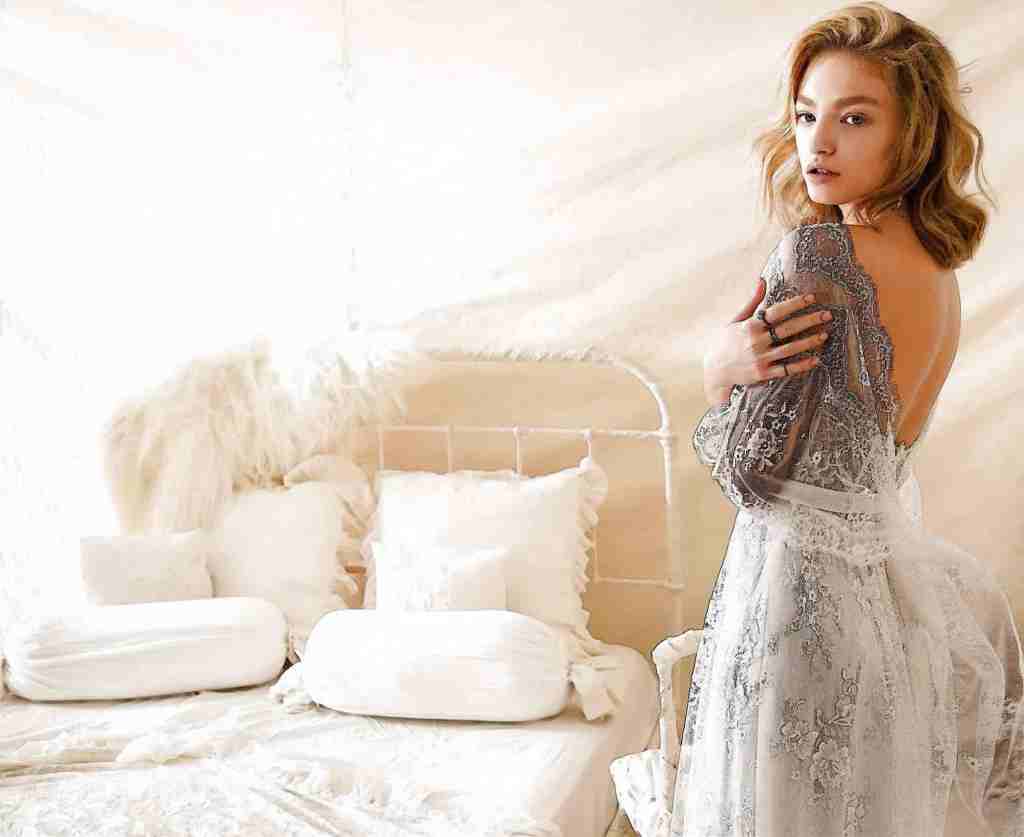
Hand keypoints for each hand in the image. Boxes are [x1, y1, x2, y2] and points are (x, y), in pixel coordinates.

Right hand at [703, 278, 830, 404]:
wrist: (715, 370)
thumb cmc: (726, 342)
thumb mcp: (736, 320)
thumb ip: (752, 302)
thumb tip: (762, 280)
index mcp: (750, 326)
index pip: (776, 312)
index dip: (795, 304)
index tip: (811, 298)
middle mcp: (756, 341)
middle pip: (788, 329)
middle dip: (809, 321)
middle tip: (827, 315)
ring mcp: (760, 358)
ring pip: (790, 349)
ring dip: (809, 341)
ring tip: (825, 335)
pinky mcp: (762, 373)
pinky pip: (786, 369)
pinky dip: (801, 365)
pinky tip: (815, 360)